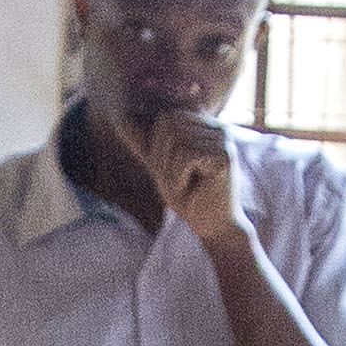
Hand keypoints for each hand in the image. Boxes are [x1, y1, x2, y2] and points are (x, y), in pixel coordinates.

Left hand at [120, 106, 255, 253]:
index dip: (157, 145)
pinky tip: (192, 191)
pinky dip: (178, 178)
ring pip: (177, 142)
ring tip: (184, 188)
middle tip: (176, 183)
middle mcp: (217, 127)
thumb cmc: (189, 198)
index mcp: (204, 126)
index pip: (166, 118)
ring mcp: (224, 140)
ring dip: (170, 172)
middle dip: (162, 158)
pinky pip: (186, 156)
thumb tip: (120, 122)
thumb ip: (144, 145)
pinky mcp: (225, 156)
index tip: (169, 172)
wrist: (213, 227)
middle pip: (170, 125)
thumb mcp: (160, 168)